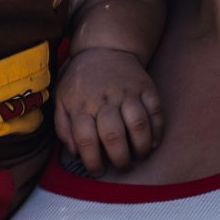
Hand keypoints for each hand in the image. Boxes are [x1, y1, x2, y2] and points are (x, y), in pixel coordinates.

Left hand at [55, 48, 164, 173]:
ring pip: (138, 124)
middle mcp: (104, 99)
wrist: (105, 48)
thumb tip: (75, 152)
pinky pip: (156, 111)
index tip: (98, 171)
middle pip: (113, 135)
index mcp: (81, 104)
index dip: (92, 161)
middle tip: (122, 167)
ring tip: (139, 157)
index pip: (86, 139)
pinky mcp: (146, 87)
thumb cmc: (81, 80)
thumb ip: (63, 127)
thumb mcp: (61, 99)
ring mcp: (127, 92)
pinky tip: (153, 143)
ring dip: (140, 147)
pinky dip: (158, 130)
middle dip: (119, 159)